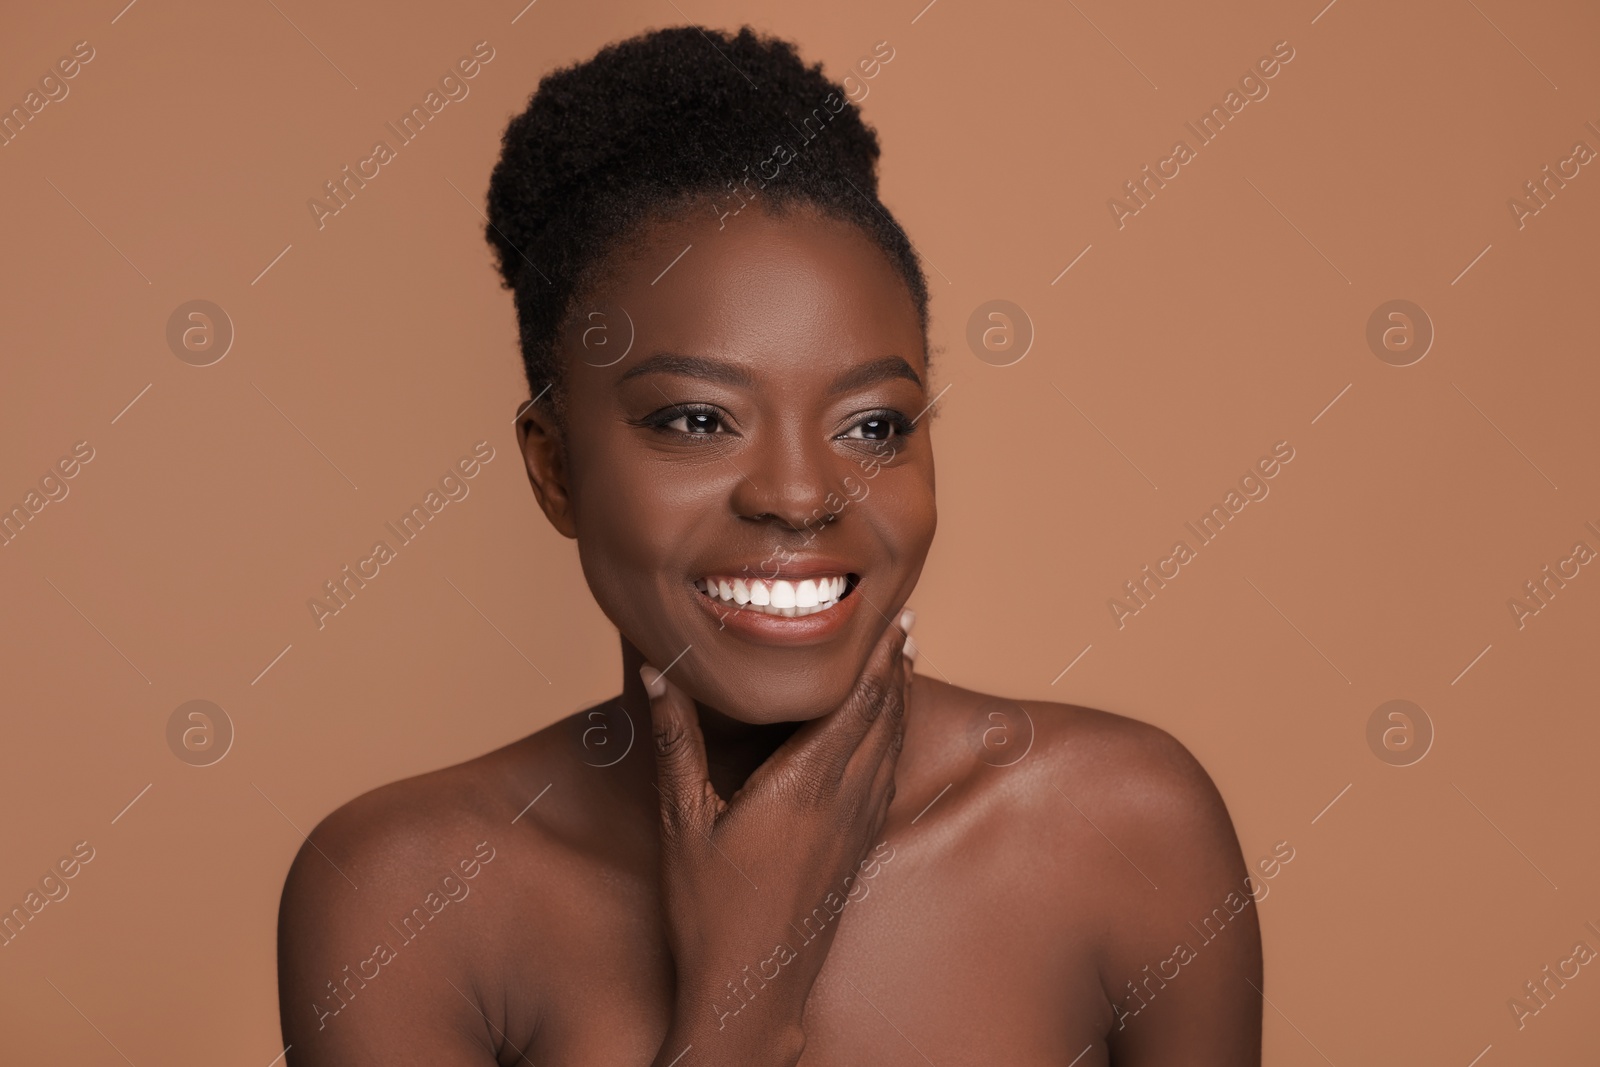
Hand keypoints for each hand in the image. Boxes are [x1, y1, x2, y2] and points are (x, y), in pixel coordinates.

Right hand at [642, 610, 915, 1051]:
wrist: (752, 993)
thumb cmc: (708, 913)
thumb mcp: (680, 822)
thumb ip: (676, 742)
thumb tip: (660, 673)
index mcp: (802, 785)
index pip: (853, 703)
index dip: (875, 657)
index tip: (889, 617)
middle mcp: (841, 802)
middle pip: (882, 718)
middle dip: (894, 667)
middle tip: (902, 623)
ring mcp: (855, 829)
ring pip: (891, 748)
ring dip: (899, 702)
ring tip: (903, 665)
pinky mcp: (857, 853)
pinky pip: (886, 781)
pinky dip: (893, 743)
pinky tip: (888, 737)